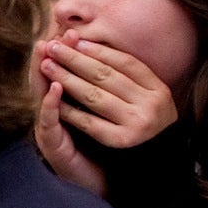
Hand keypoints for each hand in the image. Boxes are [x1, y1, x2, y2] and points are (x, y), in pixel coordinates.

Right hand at [32, 42, 105, 195]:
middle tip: (55, 34)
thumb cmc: (103, 152)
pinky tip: (54, 89)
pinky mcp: (51, 146)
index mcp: (63, 108)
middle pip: (46, 81)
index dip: (65, 54)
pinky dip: (50, 105)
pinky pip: (49, 123)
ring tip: (48, 52)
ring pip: (42, 97)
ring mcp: (48, 131)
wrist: (103, 188)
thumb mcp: (102, 118)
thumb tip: (110, 64)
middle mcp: (51, 118)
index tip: (71, 31)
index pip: (60, 74)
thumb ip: (99, 95)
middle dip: (52, 56)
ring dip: (45, 73)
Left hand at [39, 31, 177, 150]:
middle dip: (76, 59)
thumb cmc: (141, 126)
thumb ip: (126, 78)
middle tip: (54, 47)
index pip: (126, 63)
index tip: (75, 40)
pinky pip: (89, 121)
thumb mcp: (143, 98)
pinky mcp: (121, 141)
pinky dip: (69, 108)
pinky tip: (53, 97)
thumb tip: (89, 46)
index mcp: (159, 90)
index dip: (99, 50)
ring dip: (66, 78)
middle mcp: (152, 105)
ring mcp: (137, 124)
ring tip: (47, 65)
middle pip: (107, 76)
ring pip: (94, 95)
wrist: (152, 168)